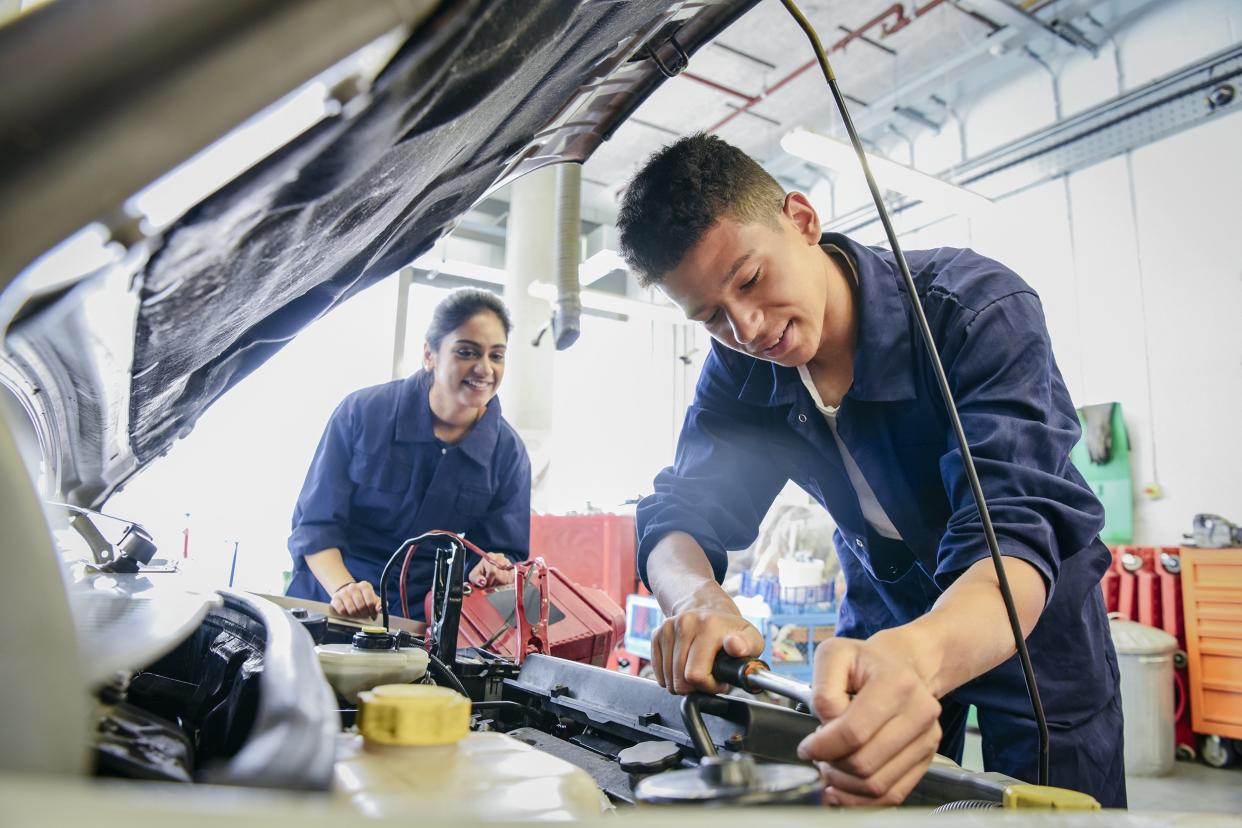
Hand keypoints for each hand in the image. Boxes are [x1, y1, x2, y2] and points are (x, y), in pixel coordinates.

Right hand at [330, 580, 380, 619]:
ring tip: (357, 614)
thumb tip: (380, 608)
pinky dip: (346, 614)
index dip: (371, 610)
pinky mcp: (335, 598)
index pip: (370, 601)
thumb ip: (379, 604)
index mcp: (364, 585)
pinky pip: (341, 610)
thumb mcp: (373, 599)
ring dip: (355, 615)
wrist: (347, 594)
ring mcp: (343, 592)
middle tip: (364, 614)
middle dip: (364, 613)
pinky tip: (348, 612)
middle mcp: (353, 587)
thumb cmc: (363, 598)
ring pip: (351, 609)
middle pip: (361, 606)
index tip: (371, 612)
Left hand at [468, 552, 514, 588]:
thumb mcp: (474, 577)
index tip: (486, 583)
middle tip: (490, 583)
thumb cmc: (479, 575)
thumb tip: (483, 582)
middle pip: (501, 576)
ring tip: (495, 582)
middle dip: (495, 583)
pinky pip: (512, 580)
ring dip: (501, 584)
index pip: (493, 571)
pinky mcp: (513, 569)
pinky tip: (500, 582)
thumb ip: (476, 579)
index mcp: (490, 556)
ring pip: (508, 579)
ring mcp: (508, 563)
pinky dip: (506, 583)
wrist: (485, 574)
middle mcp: (501, 557)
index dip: (489, 580)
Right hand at [651, 599, 764, 694]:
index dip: (708, 687)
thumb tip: (734, 646)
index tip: (719, 681)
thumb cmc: (731, 631)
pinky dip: (670, 676)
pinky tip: (684, 666)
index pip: (695, 675)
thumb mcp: (751, 639)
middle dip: (696, 687)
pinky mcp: (657, 634)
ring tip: (697, 669)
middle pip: (679, 680)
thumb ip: (748, 646)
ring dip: (683, 682)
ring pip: (667, 679)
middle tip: (708, 676)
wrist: (709, 610)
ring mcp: (668, 628)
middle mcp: (685, 624)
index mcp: (708, 626)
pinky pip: (658, 672)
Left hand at [797, 632, 941, 806]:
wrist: (904, 665)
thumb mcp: (834, 654)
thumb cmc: (865, 661)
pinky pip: (894, 793)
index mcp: (895, 683)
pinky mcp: (927, 758)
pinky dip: (864, 799)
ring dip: (845, 784)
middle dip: (832, 765)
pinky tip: (844, 788)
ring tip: (830, 768)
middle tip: (818, 756)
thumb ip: (823, 688)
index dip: (822, 746)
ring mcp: (927, 738)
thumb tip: (827, 726)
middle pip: (865, 761)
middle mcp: (919, 712)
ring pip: (878, 783)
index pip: (853, 732)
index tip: (806, 748)